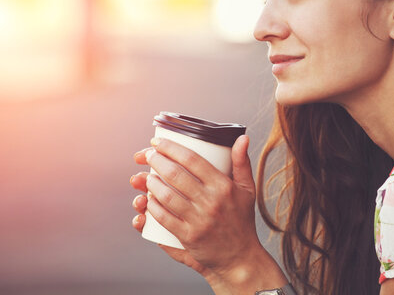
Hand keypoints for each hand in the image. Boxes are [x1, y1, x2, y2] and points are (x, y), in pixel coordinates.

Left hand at [130, 135, 287, 292]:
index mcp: (224, 186)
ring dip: (151, 183)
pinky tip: (148, 199)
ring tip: (146, 176)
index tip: (157, 142)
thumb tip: (242, 137)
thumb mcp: (247, 189)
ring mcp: (199, 220)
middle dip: (156, 161)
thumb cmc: (241, 220)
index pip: (192, 159)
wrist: (240, 257)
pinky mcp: (189, 237)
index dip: (171, 148)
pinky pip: (164, 218)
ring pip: (167, 196)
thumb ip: (242, 162)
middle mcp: (211, 201)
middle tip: (149, 155)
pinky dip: (152, 207)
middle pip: (175, 174)